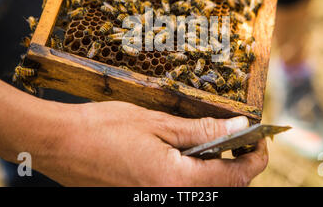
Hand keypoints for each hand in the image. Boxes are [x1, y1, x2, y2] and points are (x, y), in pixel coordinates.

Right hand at [35, 101, 267, 185]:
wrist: (60, 145)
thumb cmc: (102, 129)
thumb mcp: (157, 123)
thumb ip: (201, 130)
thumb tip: (237, 129)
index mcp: (176, 181)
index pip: (235, 177)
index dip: (255, 158)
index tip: (262, 141)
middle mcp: (170, 199)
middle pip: (223, 189)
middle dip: (238, 165)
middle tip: (238, 139)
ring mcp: (155, 201)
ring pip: (203, 191)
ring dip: (216, 170)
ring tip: (212, 142)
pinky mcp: (143, 197)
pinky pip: (180, 190)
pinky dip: (193, 174)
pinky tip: (186, 153)